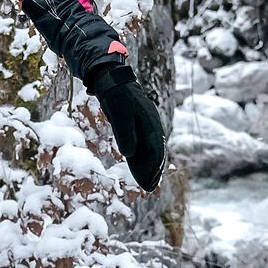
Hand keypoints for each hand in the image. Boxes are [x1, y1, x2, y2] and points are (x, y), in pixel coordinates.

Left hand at [83, 59, 167, 191]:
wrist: (112, 79)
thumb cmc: (116, 96)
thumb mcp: (120, 114)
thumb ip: (125, 134)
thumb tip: (129, 154)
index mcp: (151, 122)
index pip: (156, 149)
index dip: (154, 167)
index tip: (150, 182)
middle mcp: (151, 125)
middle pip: (156, 152)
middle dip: (153, 170)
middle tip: (149, 187)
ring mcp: (145, 125)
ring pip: (149, 149)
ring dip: (148, 166)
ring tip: (146, 182)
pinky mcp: (137, 125)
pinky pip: (142, 144)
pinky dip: (141, 157)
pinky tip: (137, 166)